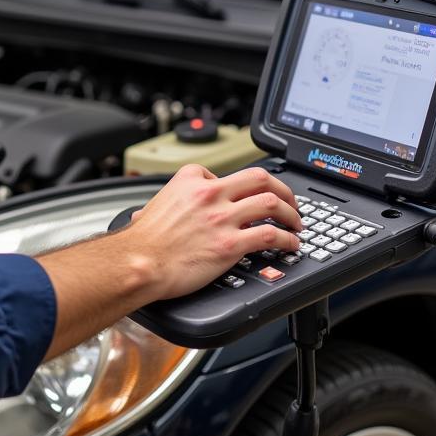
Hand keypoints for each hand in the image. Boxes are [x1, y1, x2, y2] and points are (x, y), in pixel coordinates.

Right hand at [126, 164, 301, 301]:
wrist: (139, 263)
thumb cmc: (143, 241)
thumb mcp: (153, 205)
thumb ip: (167, 203)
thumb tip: (151, 212)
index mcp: (192, 180)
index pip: (229, 172)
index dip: (245, 185)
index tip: (251, 196)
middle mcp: (210, 194)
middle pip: (261, 179)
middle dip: (283, 189)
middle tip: (290, 202)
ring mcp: (222, 218)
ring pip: (272, 203)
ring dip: (291, 213)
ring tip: (296, 223)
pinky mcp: (231, 244)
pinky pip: (270, 235)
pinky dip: (287, 240)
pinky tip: (290, 245)